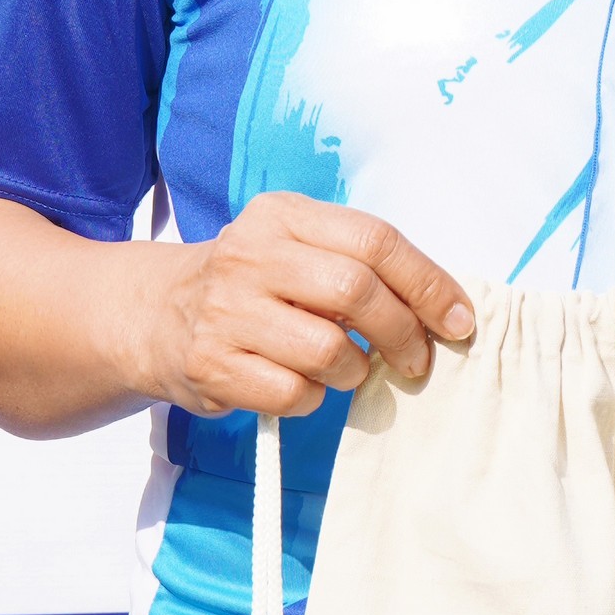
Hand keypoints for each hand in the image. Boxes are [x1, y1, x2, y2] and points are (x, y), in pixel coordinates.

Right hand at [145, 193, 475, 420]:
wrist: (156, 314)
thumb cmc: (253, 285)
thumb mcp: (296, 247)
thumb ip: (359, 263)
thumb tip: (442, 309)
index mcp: (282, 216)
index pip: (374, 240)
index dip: (428, 284)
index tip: (458, 320)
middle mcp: (250, 254)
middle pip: (356, 292)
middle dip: (403, 333)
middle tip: (415, 359)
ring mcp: (226, 311)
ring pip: (329, 351)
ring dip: (354, 371)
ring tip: (343, 368)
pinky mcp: (212, 365)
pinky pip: (293, 394)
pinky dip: (311, 398)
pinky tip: (298, 383)